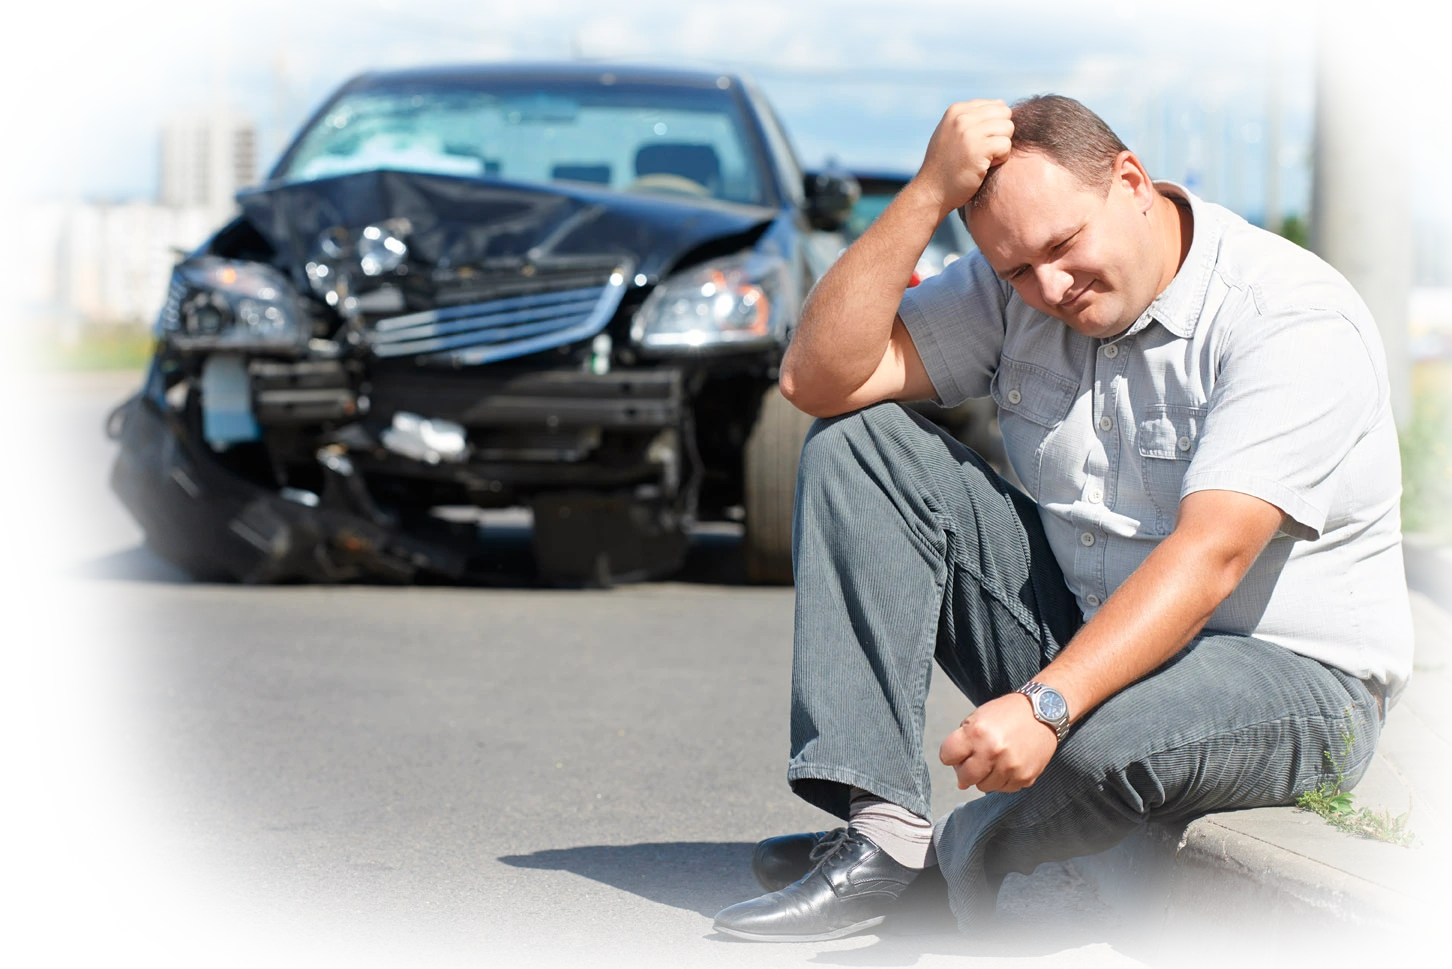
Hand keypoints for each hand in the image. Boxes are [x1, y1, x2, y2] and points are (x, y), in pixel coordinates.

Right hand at [913, 99, 1013, 219]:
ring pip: (1008, 128)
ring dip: (1001, 146)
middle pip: (1005, 114)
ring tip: (983, 158)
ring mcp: (969, 132)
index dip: (993, 126)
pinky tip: (984, 167)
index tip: (976, 142)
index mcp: (956, 109)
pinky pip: (1006, 145)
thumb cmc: (946, 165)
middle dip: (1000, 133)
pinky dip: (1000, 159)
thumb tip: (1001, 103)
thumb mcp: (952, 132)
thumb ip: (972, 117)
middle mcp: (962, 116)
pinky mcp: (978, 149)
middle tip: (984, 150)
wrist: (932, 191)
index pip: (996, 105)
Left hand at [938, 692, 1057, 793]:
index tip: (959, 751)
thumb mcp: (978, 717)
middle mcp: (993, 752)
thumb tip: (961, 782)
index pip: (947, 756)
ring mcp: (1010, 767)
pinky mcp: (1025, 778)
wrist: (1045, 711)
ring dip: (985, 776)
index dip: (951, 754)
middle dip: (965, 770)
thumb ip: (962, 743)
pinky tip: (1008, 764)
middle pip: (964, 777)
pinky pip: (1004, 789)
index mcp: (977, 733)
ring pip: (983, 787)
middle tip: (976, 760)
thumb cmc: (1007, 713)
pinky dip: (1002, 780)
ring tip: (995, 759)